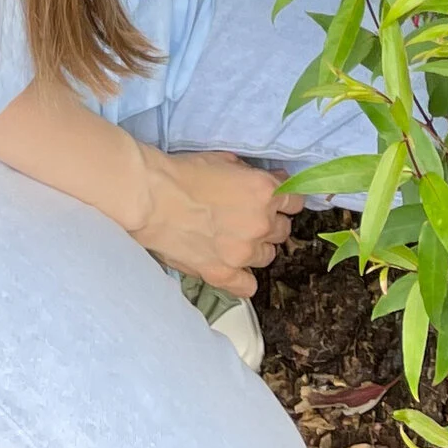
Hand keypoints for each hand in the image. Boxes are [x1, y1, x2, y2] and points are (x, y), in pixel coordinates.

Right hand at [133, 148, 299, 297]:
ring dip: (256, 248)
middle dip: (269, 224)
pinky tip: (233, 269)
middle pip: (282, 231)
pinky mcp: (222, 274)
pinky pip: (248, 286)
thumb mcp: (226, 161)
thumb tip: (267, 182)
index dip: (284, 200)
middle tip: (247, 218)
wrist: (151, 198)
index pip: (295, 202)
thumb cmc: (183, 174)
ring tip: (234, 240)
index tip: (274, 201)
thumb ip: (253, 176)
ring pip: (268, 256)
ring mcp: (243, 253)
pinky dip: (243, 279)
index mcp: (265, 192)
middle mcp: (260, 224)